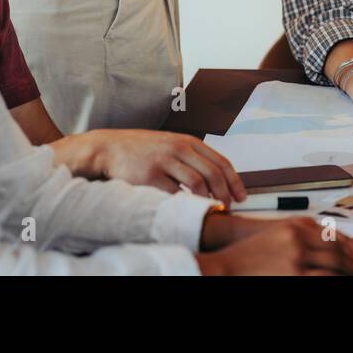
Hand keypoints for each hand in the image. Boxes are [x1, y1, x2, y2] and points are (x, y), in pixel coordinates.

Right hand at [88, 129, 246, 202]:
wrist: (110, 147)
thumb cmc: (144, 150)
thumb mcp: (172, 145)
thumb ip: (193, 157)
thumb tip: (218, 180)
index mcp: (188, 141)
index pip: (221, 162)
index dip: (235, 181)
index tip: (242, 197)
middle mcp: (179, 148)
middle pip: (213, 174)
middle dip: (224, 194)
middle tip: (226, 209)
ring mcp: (164, 161)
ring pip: (196, 183)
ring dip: (207, 201)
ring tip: (209, 211)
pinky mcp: (149, 175)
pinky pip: (173, 193)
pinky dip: (183, 204)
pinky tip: (186, 211)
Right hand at [198, 215, 352, 275]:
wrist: (224, 265)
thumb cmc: (250, 254)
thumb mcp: (281, 236)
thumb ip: (307, 238)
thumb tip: (337, 250)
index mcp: (298, 224)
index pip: (337, 236)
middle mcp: (299, 236)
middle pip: (340, 250)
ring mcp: (296, 255)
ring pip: (335, 266)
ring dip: (352, 273)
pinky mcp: (292, 272)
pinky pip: (322, 278)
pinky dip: (335, 280)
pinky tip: (343, 282)